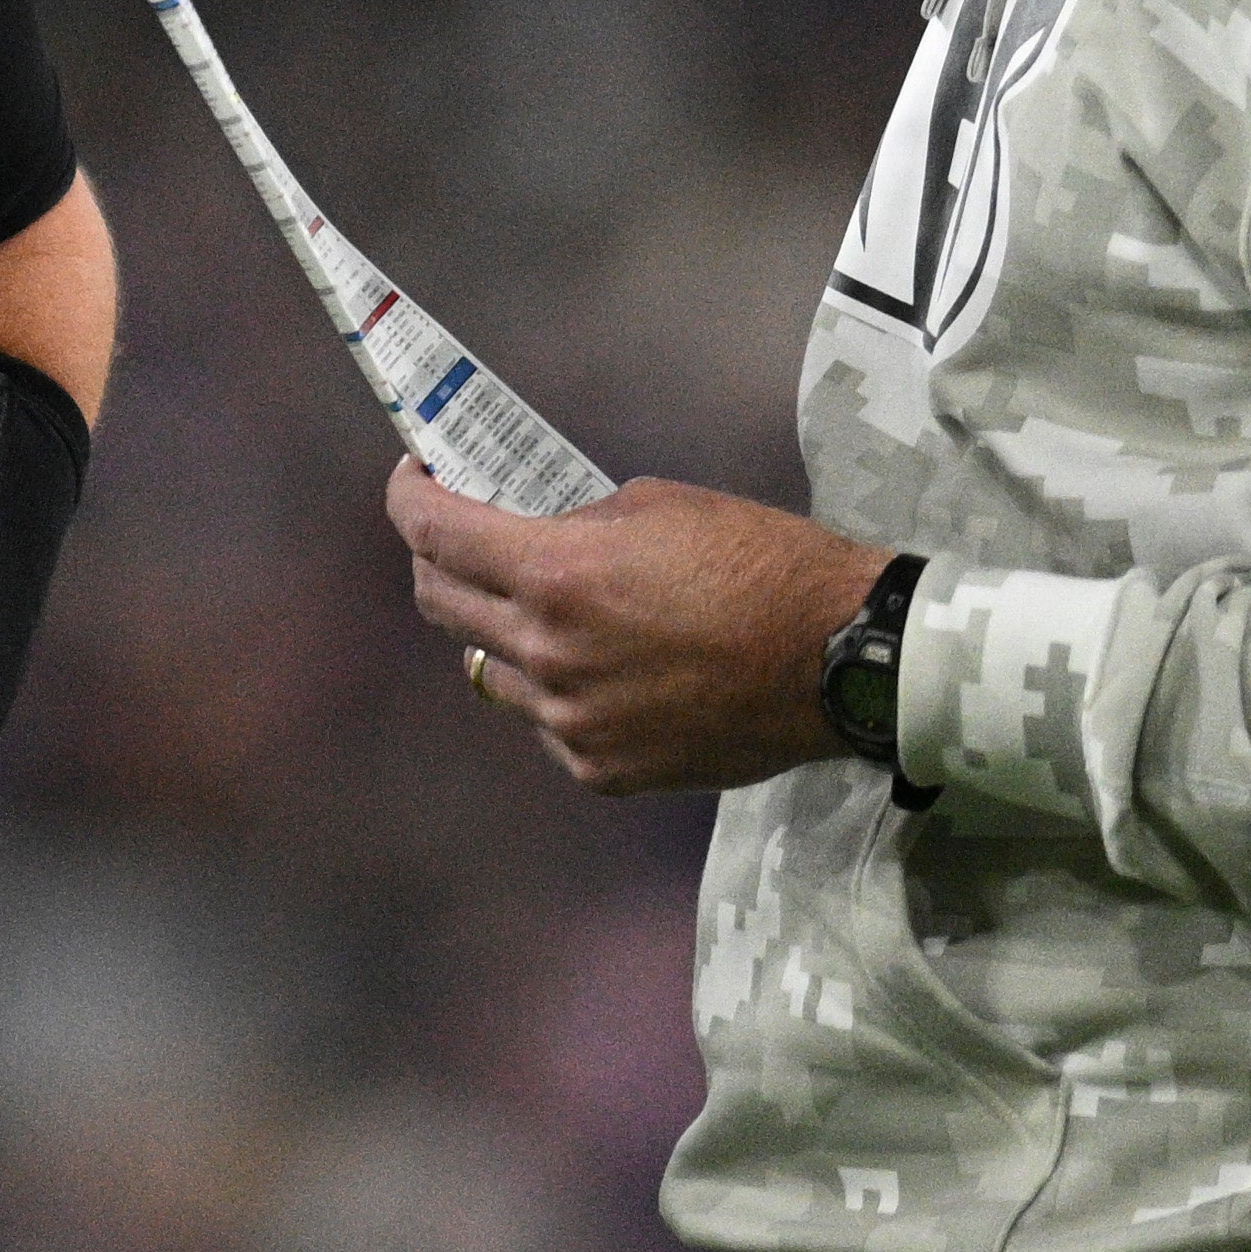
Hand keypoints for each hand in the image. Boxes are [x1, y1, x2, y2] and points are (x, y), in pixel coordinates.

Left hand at [390, 469, 890, 796]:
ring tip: (546, 606)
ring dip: (501, 629)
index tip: (415, 481)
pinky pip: (547, 723)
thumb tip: (532, 533)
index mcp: (555, 576)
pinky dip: (557, 689)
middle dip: (438, 558)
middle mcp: (547, 655)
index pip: (432, 533)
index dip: (409, 499)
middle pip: (440, 604)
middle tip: (461, 534)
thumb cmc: (761, 563)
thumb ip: (575, 524)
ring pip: (491, 670)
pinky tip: (604, 666)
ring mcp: (571, 723)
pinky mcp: (602, 770)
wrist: (840, 660)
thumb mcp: (656, 506)